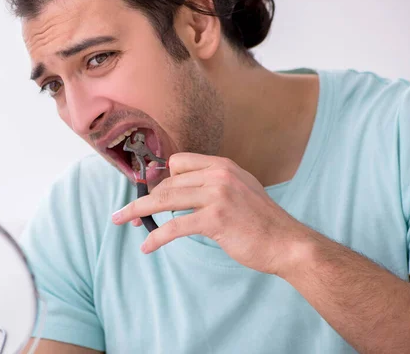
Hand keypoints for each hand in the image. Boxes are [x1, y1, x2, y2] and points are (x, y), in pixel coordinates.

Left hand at [112, 152, 313, 275]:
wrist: (287, 243)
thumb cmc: (260, 221)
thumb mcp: (239, 190)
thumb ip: (212, 184)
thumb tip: (180, 191)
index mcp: (222, 165)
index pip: (178, 162)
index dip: (160, 178)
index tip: (148, 194)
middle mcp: (219, 174)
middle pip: (168, 182)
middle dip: (145, 199)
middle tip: (130, 216)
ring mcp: (218, 195)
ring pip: (165, 200)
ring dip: (139, 212)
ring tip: (122, 221)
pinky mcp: (216, 218)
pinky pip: (175, 227)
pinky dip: (157, 237)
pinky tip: (147, 247)